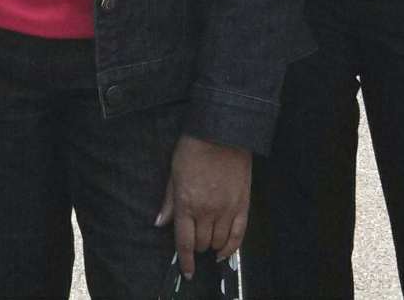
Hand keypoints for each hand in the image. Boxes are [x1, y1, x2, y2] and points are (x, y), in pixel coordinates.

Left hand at [156, 135, 251, 278]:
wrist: (221, 133)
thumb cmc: (193, 149)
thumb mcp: (173, 173)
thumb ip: (169, 201)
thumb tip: (159, 223)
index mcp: (186, 203)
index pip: (185, 241)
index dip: (186, 260)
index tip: (187, 271)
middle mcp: (206, 211)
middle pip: (202, 243)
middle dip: (197, 247)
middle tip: (195, 242)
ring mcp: (226, 209)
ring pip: (219, 242)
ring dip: (212, 246)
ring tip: (209, 242)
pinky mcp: (243, 205)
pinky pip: (239, 235)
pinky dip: (232, 247)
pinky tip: (226, 252)